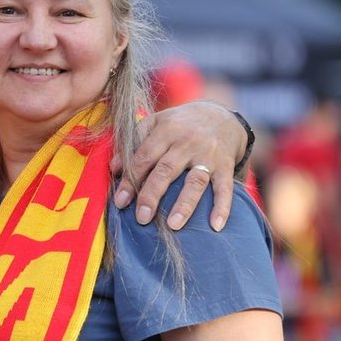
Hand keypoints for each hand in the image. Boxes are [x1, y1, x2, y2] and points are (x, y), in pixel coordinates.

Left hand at [112, 102, 244, 231]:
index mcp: (166, 130)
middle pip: (166, 170)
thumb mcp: (156, 123)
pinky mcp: (226, 165)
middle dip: (152, 194)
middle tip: (142, 218)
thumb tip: (114, 168)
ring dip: (184, 204)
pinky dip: (222, 207)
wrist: (221, 115)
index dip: (131, 181)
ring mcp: (208, 154)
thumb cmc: (180, 124)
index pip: (144, 157)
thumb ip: (134, 142)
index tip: (120, 203)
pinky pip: (225, 188)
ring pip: (195, 180)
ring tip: (172, 225)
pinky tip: (215, 226)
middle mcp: (187, 142)